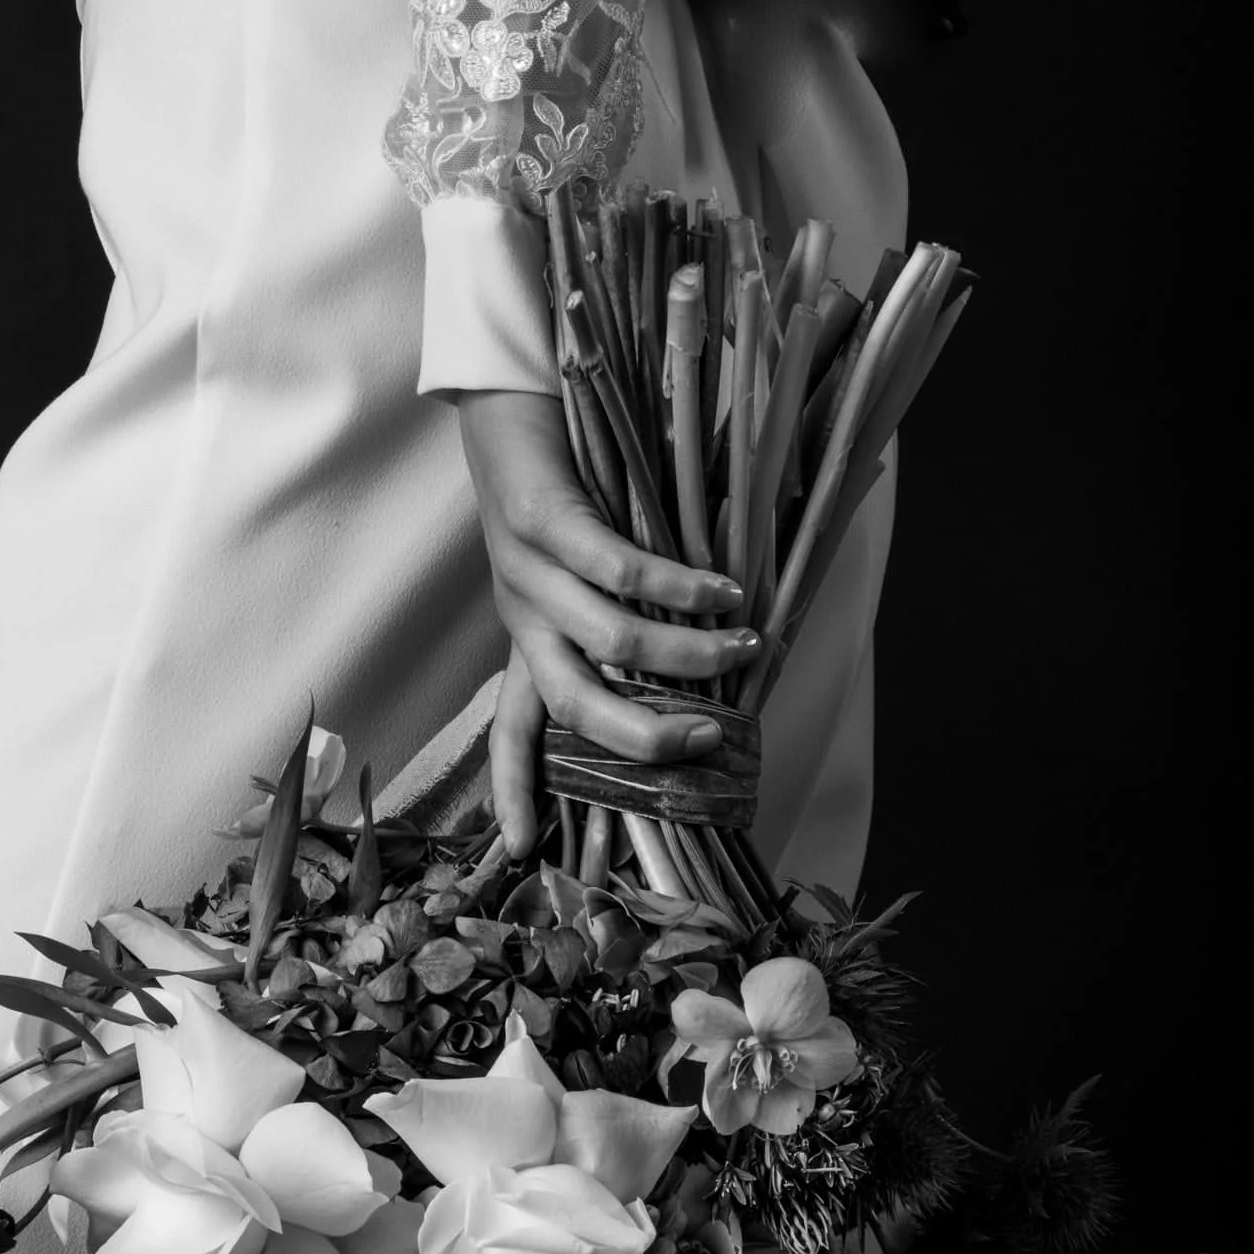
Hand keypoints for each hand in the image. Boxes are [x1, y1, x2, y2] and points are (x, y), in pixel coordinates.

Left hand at [455, 388, 759, 858]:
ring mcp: (526, 570)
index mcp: (525, 640)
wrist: (509, 401)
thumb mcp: (579, 577)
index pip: (513, 732)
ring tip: (745, 649)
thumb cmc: (563, 492)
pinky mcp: (541, 518)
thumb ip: (622, 626)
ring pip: (611, 641)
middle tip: (707, 743)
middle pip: (574, 704)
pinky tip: (722, 594)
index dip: (516, 792)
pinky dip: (679, 589)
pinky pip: (618, 569)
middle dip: (644, 736)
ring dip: (686, 656)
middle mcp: (520, 615)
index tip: (526, 852)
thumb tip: (702, 678)